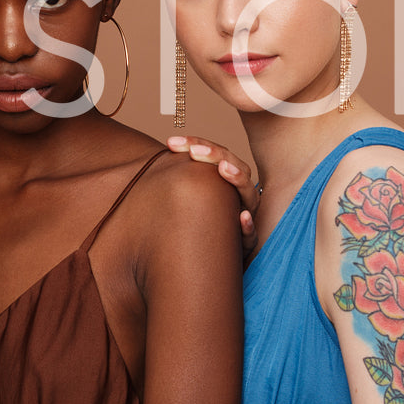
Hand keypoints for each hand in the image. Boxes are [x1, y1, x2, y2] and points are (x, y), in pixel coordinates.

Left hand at [165, 134, 259, 255]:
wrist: (201, 262)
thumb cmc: (188, 224)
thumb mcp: (181, 199)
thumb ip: (174, 179)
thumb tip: (153, 156)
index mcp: (220, 180)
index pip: (213, 154)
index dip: (195, 143)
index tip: (171, 141)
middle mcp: (236, 195)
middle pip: (231, 165)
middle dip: (214, 154)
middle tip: (193, 151)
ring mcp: (243, 216)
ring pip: (247, 193)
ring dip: (236, 178)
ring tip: (223, 168)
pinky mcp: (245, 243)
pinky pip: (251, 234)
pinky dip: (247, 225)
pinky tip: (242, 217)